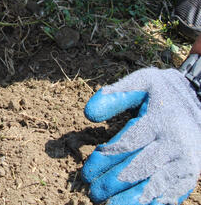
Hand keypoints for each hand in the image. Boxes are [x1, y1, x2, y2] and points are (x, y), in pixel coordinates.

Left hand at [82, 67, 200, 204]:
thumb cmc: (165, 93)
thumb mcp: (142, 83)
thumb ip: (116, 95)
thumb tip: (89, 113)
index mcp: (159, 121)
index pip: (126, 145)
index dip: (104, 161)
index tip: (86, 173)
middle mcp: (174, 144)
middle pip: (139, 169)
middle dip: (113, 184)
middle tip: (93, 194)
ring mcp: (184, 161)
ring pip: (156, 185)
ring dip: (132, 199)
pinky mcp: (190, 174)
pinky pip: (172, 193)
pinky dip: (155, 203)